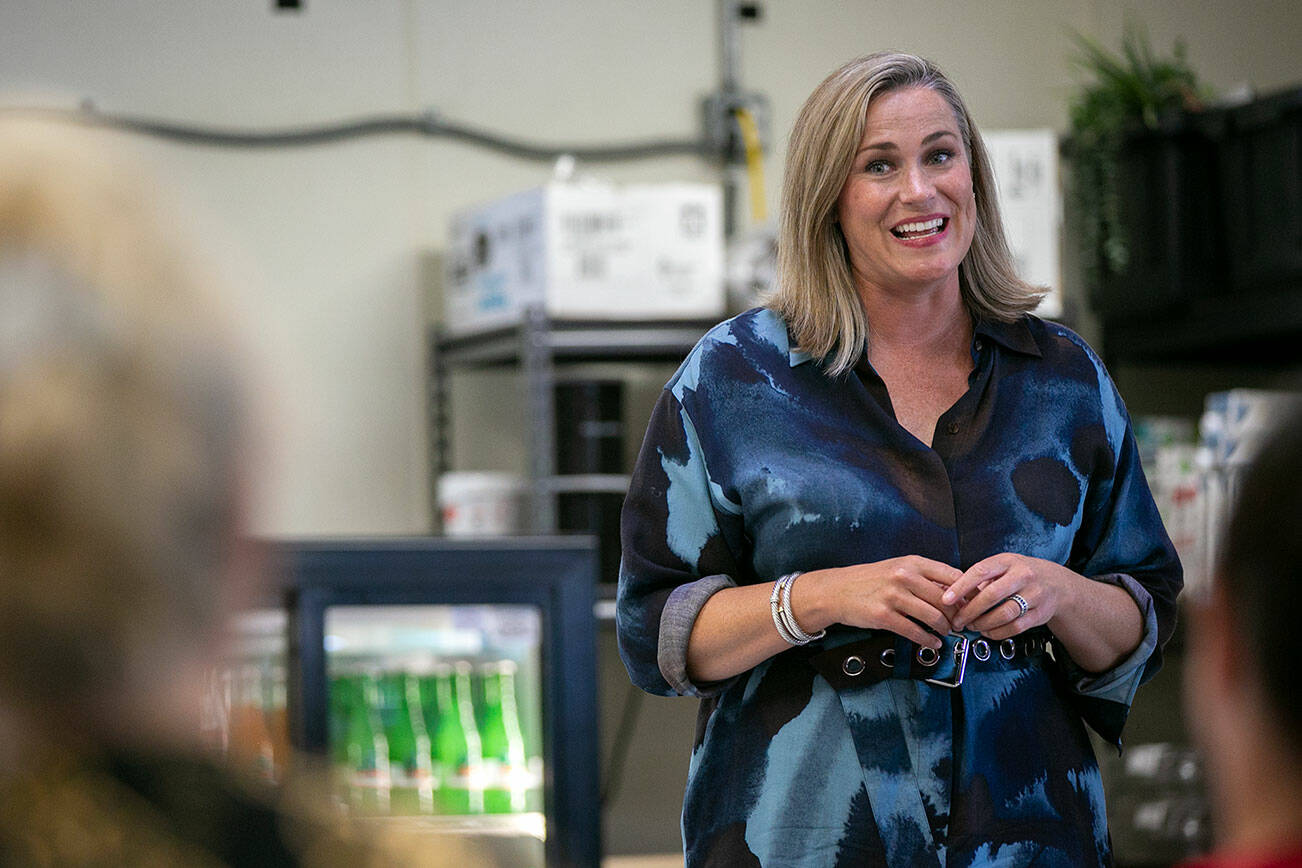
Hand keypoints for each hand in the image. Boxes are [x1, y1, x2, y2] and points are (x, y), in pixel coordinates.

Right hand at [812, 556, 962, 649]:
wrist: (837, 590)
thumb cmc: (868, 580)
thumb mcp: (897, 568)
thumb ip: (923, 577)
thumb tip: (954, 591)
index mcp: (911, 563)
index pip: (952, 575)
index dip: (966, 592)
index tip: (972, 603)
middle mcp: (904, 577)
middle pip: (946, 599)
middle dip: (957, 616)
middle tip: (960, 623)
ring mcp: (894, 596)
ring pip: (933, 616)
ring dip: (944, 629)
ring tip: (946, 632)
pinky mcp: (884, 616)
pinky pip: (914, 631)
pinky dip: (928, 640)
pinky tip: (932, 642)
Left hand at [942, 553, 1074, 638]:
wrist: (1056, 583)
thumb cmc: (1021, 574)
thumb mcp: (1003, 566)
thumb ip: (981, 579)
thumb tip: (952, 594)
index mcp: (1007, 561)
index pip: (980, 571)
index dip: (961, 587)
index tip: (946, 599)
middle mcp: (1022, 576)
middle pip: (992, 595)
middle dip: (970, 611)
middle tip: (957, 620)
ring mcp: (1034, 595)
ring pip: (1004, 613)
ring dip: (983, 623)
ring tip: (972, 626)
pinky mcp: (1040, 614)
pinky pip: (1016, 627)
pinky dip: (998, 632)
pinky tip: (987, 632)